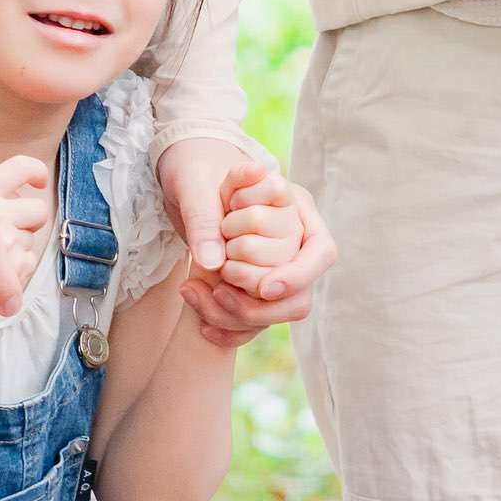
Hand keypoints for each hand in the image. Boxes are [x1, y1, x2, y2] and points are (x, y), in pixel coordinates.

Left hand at [174, 160, 332, 345]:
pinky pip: (249, 324)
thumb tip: (212, 263)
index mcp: (296, 209)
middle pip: (300, 294)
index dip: (299, 274)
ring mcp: (272, 269)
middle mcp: (291, 244)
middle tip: (220, 285)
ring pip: (274, 314)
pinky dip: (226, 328)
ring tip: (197, 292)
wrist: (180, 181)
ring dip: (238, 314)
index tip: (266, 288)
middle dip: (259, 301)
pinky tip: (200, 325)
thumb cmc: (193, 172)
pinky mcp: (249, 290)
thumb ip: (204, 217)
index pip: (321, 251)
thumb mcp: (194, 185)